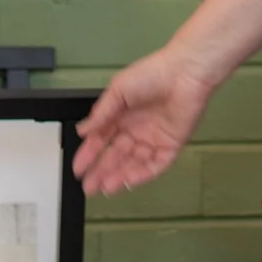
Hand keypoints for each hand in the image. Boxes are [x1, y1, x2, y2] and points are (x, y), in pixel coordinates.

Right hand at [73, 47, 216, 195]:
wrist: (184, 73)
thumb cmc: (152, 74)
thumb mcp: (118, 91)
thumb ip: (101, 113)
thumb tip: (82, 130)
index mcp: (121, 114)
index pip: (101, 140)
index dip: (89, 154)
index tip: (78, 168)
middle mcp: (136, 128)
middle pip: (115, 155)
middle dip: (101, 171)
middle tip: (89, 187)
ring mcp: (153, 138)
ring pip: (134, 163)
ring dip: (119, 176)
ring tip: (105, 188)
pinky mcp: (171, 144)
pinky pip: (156, 164)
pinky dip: (143, 174)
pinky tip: (129, 181)